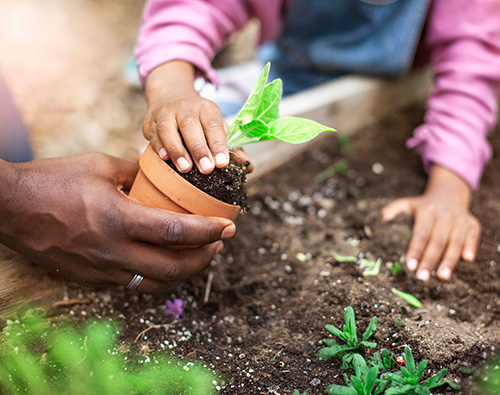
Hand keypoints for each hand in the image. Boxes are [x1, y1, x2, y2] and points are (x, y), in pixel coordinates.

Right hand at [0, 153, 235, 291]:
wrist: (8, 208)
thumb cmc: (53, 180)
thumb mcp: (100, 165)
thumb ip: (137, 172)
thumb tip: (164, 174)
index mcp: (119, 220)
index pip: (178, 233)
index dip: (209, 232)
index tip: (229, 226)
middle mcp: (113, 252)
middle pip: (175, 268)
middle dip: (206, 257)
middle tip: (220, 242)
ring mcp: (102, 270)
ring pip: (157, 282)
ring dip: (185, 271)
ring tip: (200, 253)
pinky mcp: (92, 279)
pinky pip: (135, 284)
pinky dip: (158, 275)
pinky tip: (165, 260)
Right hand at [143, 60, 228, 173]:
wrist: (170, 94)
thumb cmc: (198, 119)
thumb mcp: (216, 126)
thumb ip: (232, 147)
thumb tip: (248, 166)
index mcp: (207, 108)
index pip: (214, 125)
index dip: (219, 144)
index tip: (223, 163)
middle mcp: (185, 107)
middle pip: (191, 126)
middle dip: (199, 149)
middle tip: (207, 169)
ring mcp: (166, 112)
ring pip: (168, 128)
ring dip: (177, 149)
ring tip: (185, 168)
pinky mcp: (150, 121)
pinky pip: (153, 134)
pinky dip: (159, 146)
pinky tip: (165, 158)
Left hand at [381, 165, 480, 281]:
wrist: (449, 195)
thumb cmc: (424, 207)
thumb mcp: (408, 204)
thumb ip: (394, 209)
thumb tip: (382, 218)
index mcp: (427, 211)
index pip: (420, 234)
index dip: (415, 250)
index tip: (409, 266)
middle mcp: (445, 214)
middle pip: (437, 241)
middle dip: (430, 261)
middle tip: (422, 277)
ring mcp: (460, 219)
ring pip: (455, 242)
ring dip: (449, 260)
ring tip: (442, 277)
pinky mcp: (472, 224)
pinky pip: (472, 236)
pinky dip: (470, 247)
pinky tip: (467, 260)